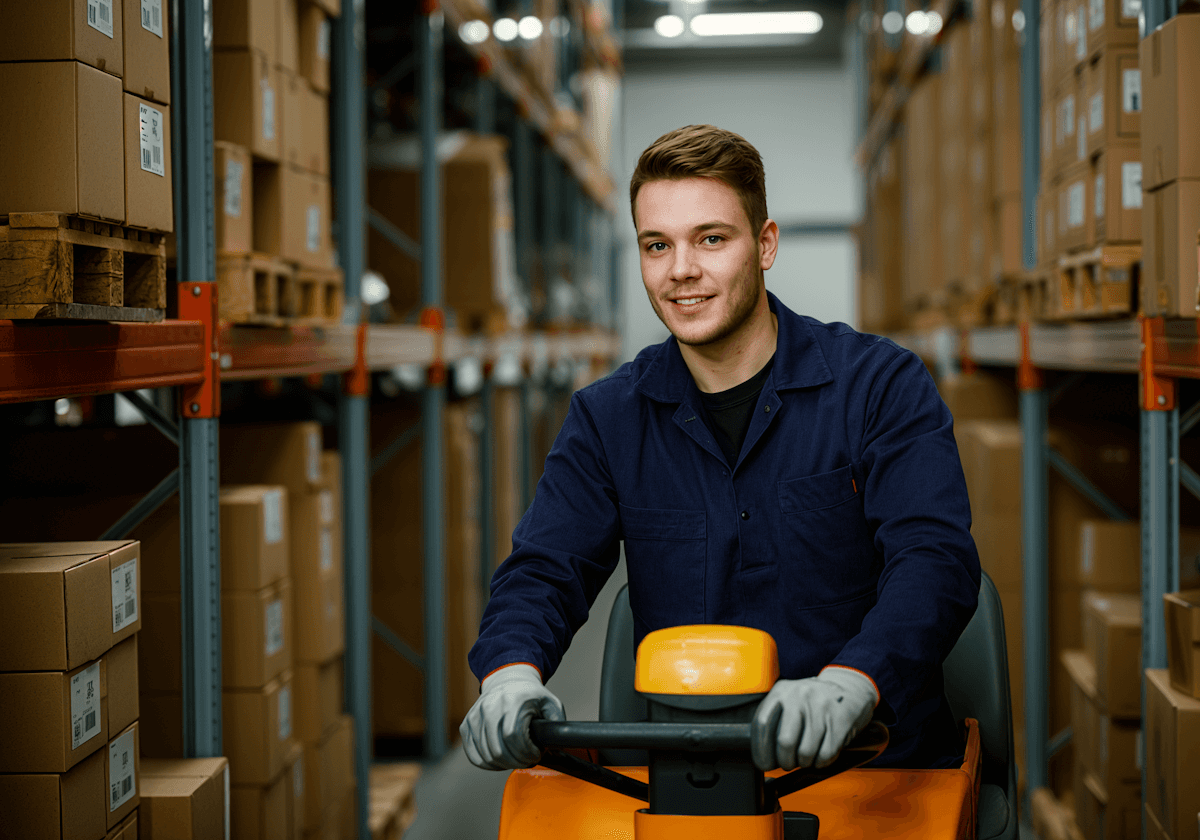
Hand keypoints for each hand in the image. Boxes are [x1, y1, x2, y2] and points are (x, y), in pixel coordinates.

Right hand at [460, 664, 565, 769]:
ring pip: (486, 755)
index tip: (535, 755)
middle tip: (527, 760)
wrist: (508, 680)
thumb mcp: (550, 703)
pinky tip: (501, 760)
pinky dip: (488, 764)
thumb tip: (557, 745)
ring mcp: (475, 715)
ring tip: (516, 759)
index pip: (513, 736)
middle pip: (498, 750)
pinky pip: (473, 755)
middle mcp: (490, 706)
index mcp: (513, 699)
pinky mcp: (466, 725)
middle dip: (517, 762)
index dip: (526, 752)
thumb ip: (557, 723)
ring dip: (504, 765)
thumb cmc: (530, 694)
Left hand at [750, 666, 877, 770]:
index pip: (762, 723)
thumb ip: (774, 720)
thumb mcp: (789, 700)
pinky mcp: (840, 721)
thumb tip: (761, 754)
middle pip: (785, 742)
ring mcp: (821, 708)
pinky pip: (826, 754)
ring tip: (805, 757)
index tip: (764, 762)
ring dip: (804, 762)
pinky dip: (820, 762)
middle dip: (785, 761)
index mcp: (782, 691)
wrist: (850, 688)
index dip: (761, 749)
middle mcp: (800, 696)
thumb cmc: (814, 701)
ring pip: (806, 752)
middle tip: (787, 763)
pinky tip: (819, 755)